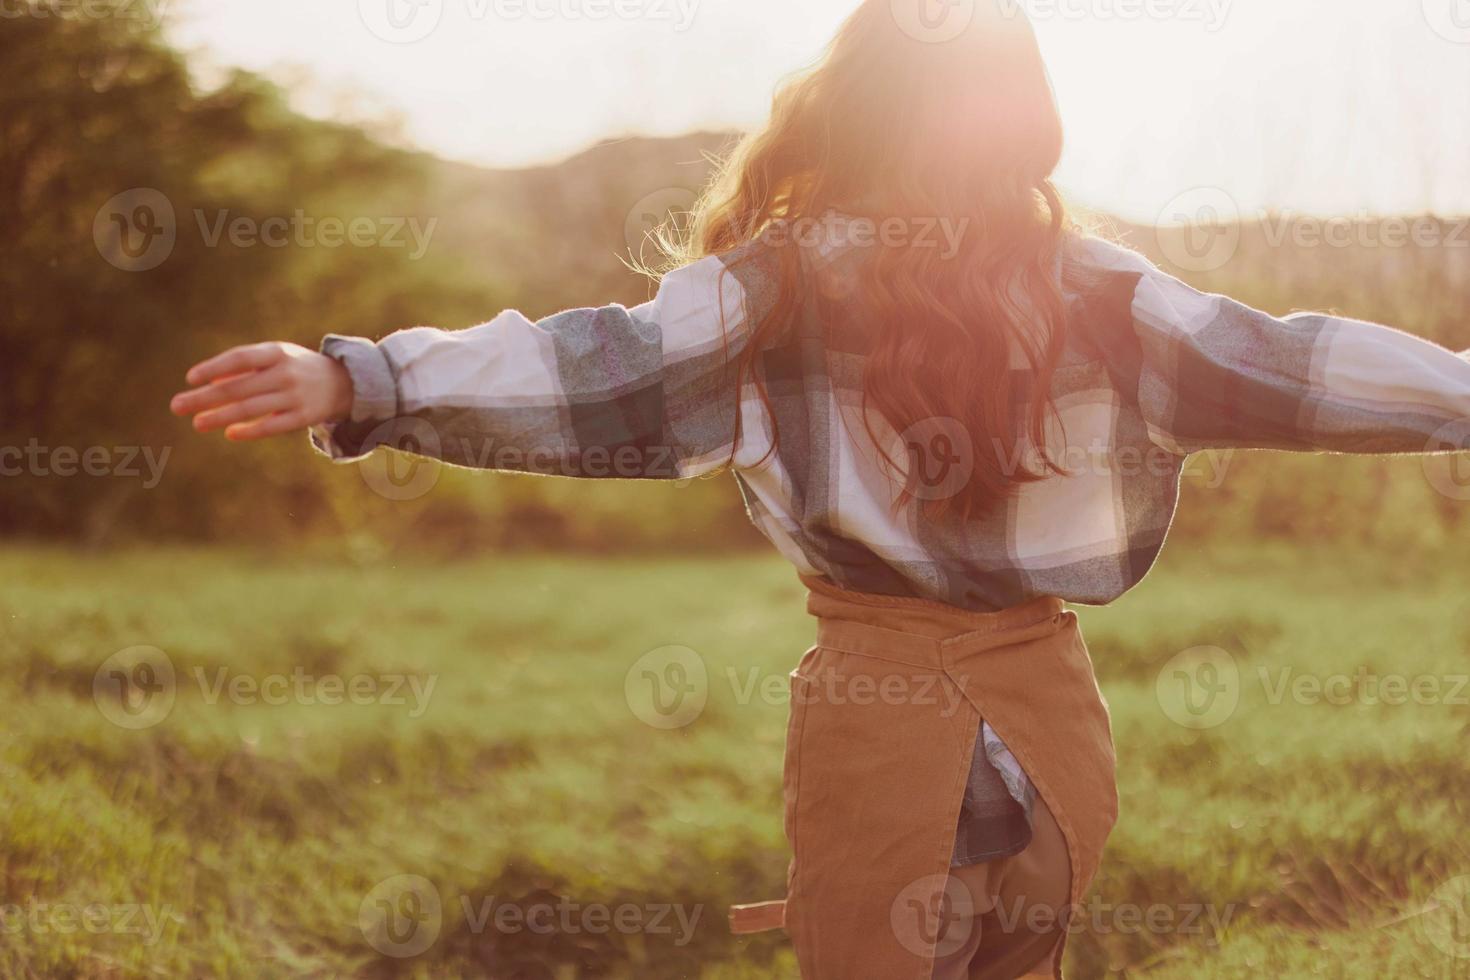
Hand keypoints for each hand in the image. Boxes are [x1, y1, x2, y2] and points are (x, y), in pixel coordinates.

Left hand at [171, 342, 353, 440]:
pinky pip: (273, 425)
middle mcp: (286, 373)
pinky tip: (230, 433)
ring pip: (251, 408)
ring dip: (221, 416)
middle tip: (177, 406)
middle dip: (205, 397)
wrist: (345, 383)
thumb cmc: (297, 368)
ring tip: (197, 423)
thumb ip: (243, 368)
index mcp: (277, 353)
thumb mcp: (274, 358)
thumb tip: (206, 384)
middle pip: (239, 386)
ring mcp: (296, 396)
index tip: (190, 379)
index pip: (240, 358)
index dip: (214, 368)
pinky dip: (251, 430)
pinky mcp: (305, 417)